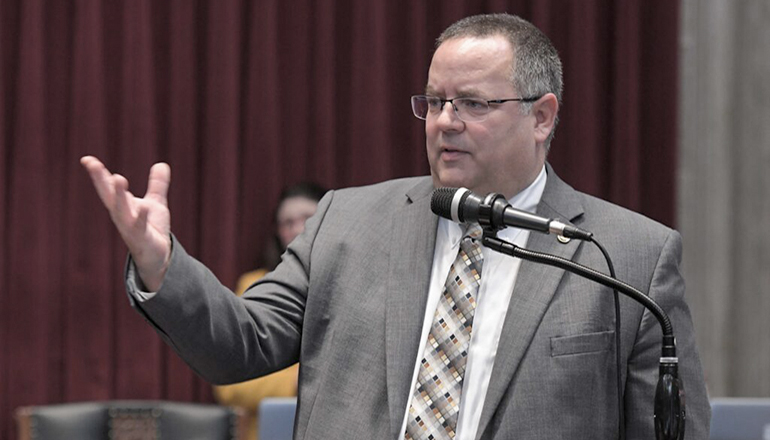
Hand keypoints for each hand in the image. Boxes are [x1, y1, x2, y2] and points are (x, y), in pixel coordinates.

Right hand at [80, 156, 171, 290]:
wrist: (158, 258)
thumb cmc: (151, 230)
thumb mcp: (155, 204)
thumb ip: (157, 185)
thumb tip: (162, 164)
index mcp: (122, 205)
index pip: (107, 187)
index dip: (98, 173)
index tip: (87, 159)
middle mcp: (121, 216)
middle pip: (109, 196)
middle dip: (101, 180)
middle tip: (92, 164)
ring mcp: (130, 228)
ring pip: (121, 210)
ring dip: (119, 195)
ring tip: (118, 178)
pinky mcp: (142, 239)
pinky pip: (140, 227)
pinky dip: (141, 218)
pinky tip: (144, 208)